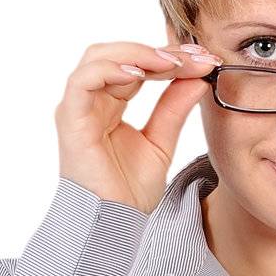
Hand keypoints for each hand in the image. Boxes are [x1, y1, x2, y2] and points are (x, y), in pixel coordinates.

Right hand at [56, 35, 221, 212]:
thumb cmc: (129, 191)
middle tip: (193, 56)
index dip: (170, 57)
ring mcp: (78, 108)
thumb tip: (199, 77)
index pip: (138, 65)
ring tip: (170, 63)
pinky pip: (83, 80)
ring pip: (99, 57)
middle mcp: (91, 101)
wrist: (114, 224)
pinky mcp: (70, 119)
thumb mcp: (162, 141)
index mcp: (111, 104)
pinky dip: (111, 69)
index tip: (204, 59)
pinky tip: (140, 74)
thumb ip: (174, 108)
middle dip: (158, 51)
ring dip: (137, 53)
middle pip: (119, 54)